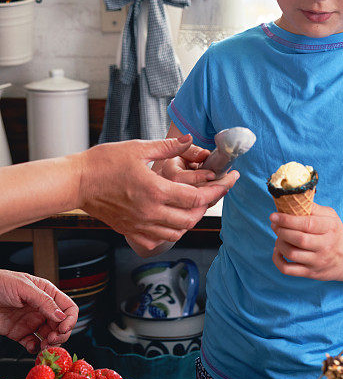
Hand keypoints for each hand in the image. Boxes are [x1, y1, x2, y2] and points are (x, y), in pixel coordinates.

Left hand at [0, 270, 77, 352]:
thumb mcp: (24, 287)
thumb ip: (44, 301)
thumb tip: (60, 315)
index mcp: (47, 293)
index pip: (68, 307)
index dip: (69, 319)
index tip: (63, 328)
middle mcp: (41, 308)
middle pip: (61, 325)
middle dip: (60, 334)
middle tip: (53, 339)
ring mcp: (31, 321)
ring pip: (49, 336)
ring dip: (50, 344)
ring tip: (45, 346)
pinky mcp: (20, 333)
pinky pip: (33, 343)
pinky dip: (35, 348)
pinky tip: (33, 347)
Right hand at [78, 136, 238, 250]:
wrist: (76, 183)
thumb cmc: (103, 163)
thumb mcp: (138, 148)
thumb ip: (168, 146)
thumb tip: (189, 140)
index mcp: (156, 191)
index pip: (197, 197)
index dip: (218, 190)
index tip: (230, 181)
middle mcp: (151, 213)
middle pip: (192, 218)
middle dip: (207, 205)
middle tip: (212, 190)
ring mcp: (141, 225)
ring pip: (178, 231)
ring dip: (191, 218)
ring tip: (195, 202)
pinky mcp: (132, 231)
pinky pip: (160, 238)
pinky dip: (172, 230)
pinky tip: (172, 216)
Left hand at [270, 203, 342, 280]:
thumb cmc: (335, 233)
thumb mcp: (330, 216)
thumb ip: (313, 207)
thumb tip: (292, 198)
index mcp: (331, 228)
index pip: (307, 224)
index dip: (288, 219)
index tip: (274, 215)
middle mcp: (326, 246)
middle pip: (299, 239)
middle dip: (281, 230)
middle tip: (274, 224)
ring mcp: (318, 261)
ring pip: (291, 254)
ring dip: (279, 243)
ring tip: (279, 236)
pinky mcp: (311, 273)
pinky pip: (288, 270)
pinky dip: (277, 260)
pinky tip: (278, 251)